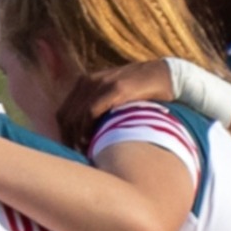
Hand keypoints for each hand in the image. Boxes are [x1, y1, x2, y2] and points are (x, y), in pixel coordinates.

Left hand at [56, 60, 173, 143]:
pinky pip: (91, 111)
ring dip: (76, 136)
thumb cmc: (143, 92)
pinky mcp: (115, 88)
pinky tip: (93, 140)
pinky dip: (87, 128)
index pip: (63, 113)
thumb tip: (86, 136)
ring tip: (86, 151)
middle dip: (68, 138)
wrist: (168, 75)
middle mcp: (88, 81)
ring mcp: (101, 83)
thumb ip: (99, 109)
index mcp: (84, 83)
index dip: (63, 134)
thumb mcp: (115, 97)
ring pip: (75, 115)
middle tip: (76, 155)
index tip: (70, 151)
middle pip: (65, 116)